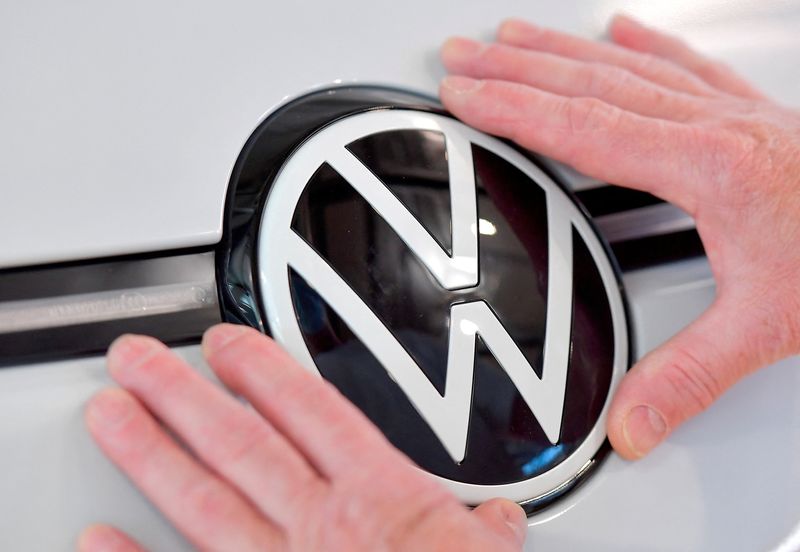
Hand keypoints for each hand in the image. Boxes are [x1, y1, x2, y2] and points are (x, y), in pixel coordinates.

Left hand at [79, 325, 526, 550]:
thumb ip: (487, 533)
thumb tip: (499, 520)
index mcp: (380, 498)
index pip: (310, 412)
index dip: (262, 370)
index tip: (225, 345)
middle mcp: (321, 527)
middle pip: (240, 445)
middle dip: (181, 395)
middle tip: (135, 361)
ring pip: (203, 502)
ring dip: (151, 454)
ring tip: (109, 415)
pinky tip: (97, 541)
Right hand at [439, 15, 799, 458]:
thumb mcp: (769, 327)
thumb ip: (689, 376)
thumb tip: (630, 422)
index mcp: (709, 167)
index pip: (584, 128)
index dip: (515, 108)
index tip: (467, 94)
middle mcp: (716, 126)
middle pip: (591, 84)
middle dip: (515, 68)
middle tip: (462, 55)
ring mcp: (732, 112)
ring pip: (626, 66)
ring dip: (559, 50)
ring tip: (512, 37)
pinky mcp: (749, 113)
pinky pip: (682, 65)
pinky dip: (642, 44)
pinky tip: (619, 30)